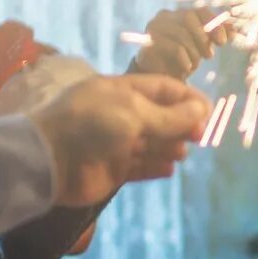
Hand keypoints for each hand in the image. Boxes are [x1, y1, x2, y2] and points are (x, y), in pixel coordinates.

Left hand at [30, 72, 208, 205]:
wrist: (49, 161)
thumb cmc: (91, 126)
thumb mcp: (133, 113)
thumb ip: (169, 115)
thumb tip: (200, 109)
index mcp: (122, 91)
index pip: (162, 89)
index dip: (187, 98)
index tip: (208, 112)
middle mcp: (120, 114)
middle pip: (160, 116)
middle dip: (181, 124)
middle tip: (199, 136)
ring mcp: (116, 142)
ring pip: (152, 143)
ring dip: (169, 146)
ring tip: (180, 153)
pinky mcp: (112, 169)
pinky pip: (140, 166)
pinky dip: (155, 167)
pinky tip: (169, 170)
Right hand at [128, 8, 221, 81]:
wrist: (160, 76)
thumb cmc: (184, 58)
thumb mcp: (204, 46)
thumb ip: (218, 36)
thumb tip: (235, 30)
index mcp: (181, 14)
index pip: (201, 11)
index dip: (214, 25)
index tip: (223, 42)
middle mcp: (166, 16)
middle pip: (189, 17)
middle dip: (202, 37)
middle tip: (209, 55)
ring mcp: (154, 28)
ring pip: (180, 32)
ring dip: (193, 51)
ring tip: (196, 64)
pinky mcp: (148, 43)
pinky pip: (171, 47)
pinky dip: (183, 58)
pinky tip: (187, 68)